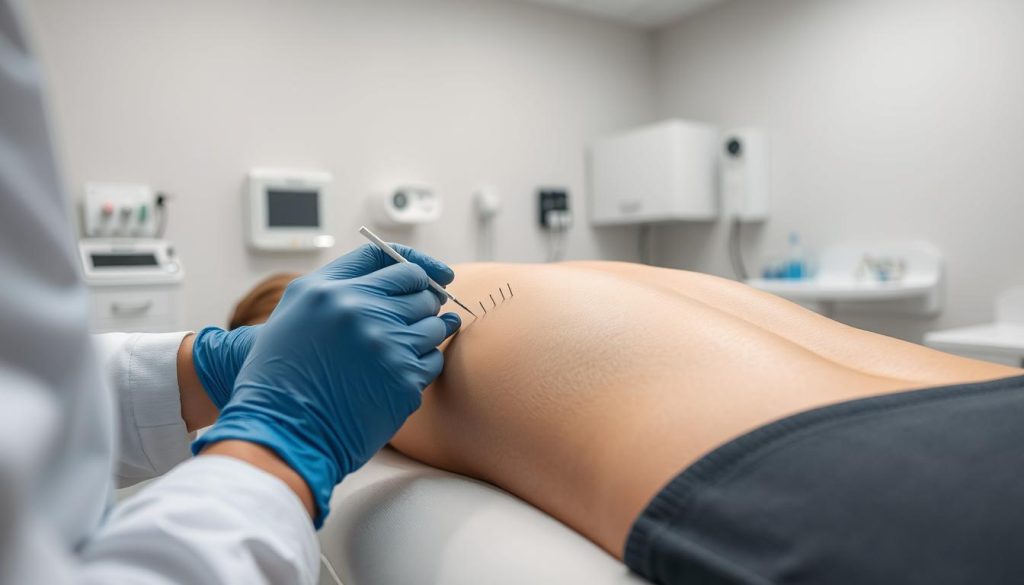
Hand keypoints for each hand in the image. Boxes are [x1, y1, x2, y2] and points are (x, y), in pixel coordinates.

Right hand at [193, 243, 460, 525]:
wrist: (283, 432)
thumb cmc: (283, 375)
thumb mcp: (294, 312)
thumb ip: (339, 286)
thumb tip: (397, 275)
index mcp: (328, 290)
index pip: (391, 259)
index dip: (417, 266)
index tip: (434, 276)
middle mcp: (358, 310)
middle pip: (419, 290)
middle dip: (422, 303)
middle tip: (411, 319)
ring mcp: (385, 345)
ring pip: (435, 325)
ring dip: (427, 334)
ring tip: (402, 348)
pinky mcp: (403, 380)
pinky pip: (433, 360)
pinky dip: (423, 365)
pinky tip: (400, 373)